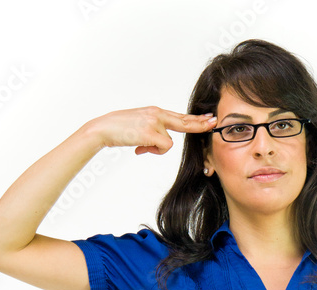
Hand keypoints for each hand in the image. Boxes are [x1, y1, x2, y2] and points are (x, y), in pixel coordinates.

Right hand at [87, 105, 217, 155]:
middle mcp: (157, 114)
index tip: (208, 118)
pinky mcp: (151, 132)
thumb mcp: (139, 126)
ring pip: (169, 142)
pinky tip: (140, 148)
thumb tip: (159, 144)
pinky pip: (163, 147)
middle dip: (199, 124)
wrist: (103, 129)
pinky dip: (154, 151)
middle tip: (213, 122)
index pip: (180, 116)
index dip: (195, 119)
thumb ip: (152, 130)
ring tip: (140, 145)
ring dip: (156, 148)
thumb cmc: (118, 129)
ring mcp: (154, 122)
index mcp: (155, 112)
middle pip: (184, 122)